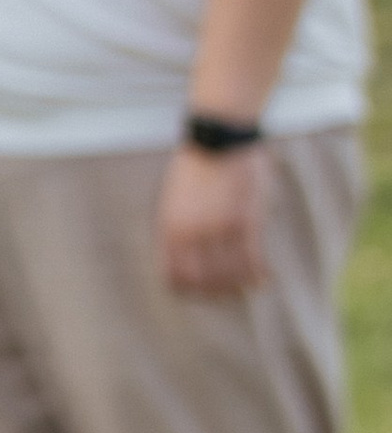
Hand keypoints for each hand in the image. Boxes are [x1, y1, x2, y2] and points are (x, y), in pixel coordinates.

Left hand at [157, 141, 267, 294]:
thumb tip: (181, 254)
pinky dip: (257, 274)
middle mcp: (192, 233)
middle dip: (213, 294)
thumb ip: (177, 227)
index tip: (197, 293)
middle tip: (225, 296)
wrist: (217, 137)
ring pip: (228, 275)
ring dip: (237, 287)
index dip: (185, 290)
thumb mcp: (173, 199)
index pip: (173, 275)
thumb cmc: (195, 164)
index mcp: (169, 228)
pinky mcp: (245, 221)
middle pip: (201, 282)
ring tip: (245, 290)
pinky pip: (252, 260)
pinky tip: (262, 279)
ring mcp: (219, 228)